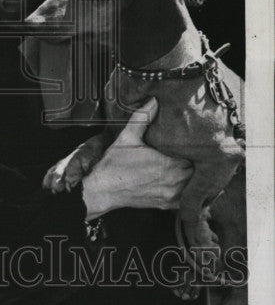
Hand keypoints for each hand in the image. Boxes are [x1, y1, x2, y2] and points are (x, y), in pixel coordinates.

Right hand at [81, 98, 192, 219]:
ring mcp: (171, 195)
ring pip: (196, 186)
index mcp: (167, 163)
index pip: (196, 155)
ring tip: (198, 166)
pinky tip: (189, 182)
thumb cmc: (114, 163)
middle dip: (200, 162)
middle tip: (201, 152)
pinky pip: (188, 200)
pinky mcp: (167, 205)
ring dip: (197, 177)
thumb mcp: (127, 136)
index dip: (199, 148)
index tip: (198, 141)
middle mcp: (173, 181)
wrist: (103, 190)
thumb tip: (154, 98)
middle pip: (199, 171)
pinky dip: (192, 192)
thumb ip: (142, 117)